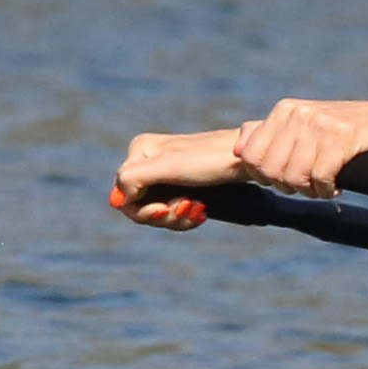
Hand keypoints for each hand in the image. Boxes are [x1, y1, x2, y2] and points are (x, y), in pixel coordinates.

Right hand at [110, 129, 246, 228]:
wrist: (250, 159)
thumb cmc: (211, 160)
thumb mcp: (168, 166)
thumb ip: (134, 178)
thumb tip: (117, 201)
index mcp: (140, 150)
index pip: (122, 194)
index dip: (141, 209)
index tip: (165, 209)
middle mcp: (149, 160)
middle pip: (138, 205)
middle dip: (162, 215)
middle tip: (186, 208)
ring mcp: (166, 173)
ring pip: (157, 210)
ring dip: (176, 217)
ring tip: (198, 208)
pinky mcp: (184, 184)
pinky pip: (174, 210)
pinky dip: (186, 217)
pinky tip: (202, 212)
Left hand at [229, 97, 367, 197]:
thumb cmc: (348, 130)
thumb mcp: (306, 127)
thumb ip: (272, 135)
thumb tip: (237, 148)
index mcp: (285, 110)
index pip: (249, 156)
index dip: (264, 177)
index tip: (287, 181)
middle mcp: (298, 113)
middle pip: (271, 170)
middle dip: (288, 187)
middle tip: (309, 188)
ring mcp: (320, 123)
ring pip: (295, 176)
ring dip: (310, 191)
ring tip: (324, 187)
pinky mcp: (343, 137)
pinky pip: (321, 176)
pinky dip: (327, 190)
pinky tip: (337, 186)